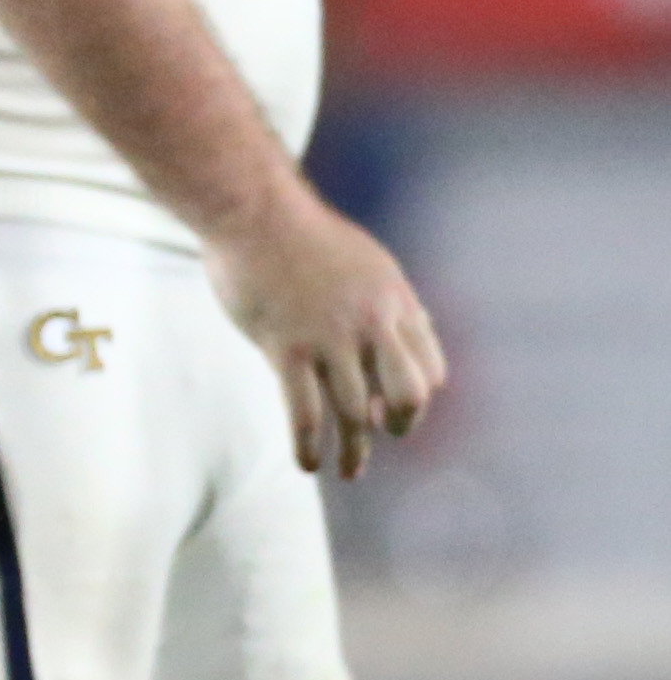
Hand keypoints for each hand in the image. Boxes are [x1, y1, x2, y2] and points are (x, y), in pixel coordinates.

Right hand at [204, 187, 446, 478]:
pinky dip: (309, 445)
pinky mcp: (285, 348)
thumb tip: (415, 323)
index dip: (417, 394)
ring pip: (356, 412)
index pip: (430, 366)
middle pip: (408, 395)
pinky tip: (307, 463)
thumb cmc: (298, 230)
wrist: (249, 209)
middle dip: (400, 424)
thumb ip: (387, 296)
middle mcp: (369, 323)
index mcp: (393, 299)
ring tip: (346, 470)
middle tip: (382, 433)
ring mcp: (328, 338)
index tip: (394, 406)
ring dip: (354, 450)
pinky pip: (305, 412)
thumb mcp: (364, 257)